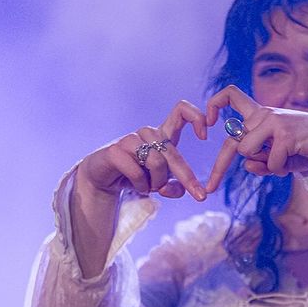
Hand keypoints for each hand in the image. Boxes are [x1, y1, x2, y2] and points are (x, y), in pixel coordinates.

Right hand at [75, 100, 208, 202]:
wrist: (103, 179)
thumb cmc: (136, 177)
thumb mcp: (161, 183)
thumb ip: (174, 186)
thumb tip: (179, 189)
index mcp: (162, 134)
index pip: (181, 111)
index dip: (196, 118)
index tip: (204, 135)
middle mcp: (147, 133)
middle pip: (172, 152)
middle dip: (186, 177)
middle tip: (200, 196)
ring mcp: (130, 140)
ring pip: (157, 163)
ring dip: (157, 183)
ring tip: (150, 187)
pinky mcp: (115, 151)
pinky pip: (137, 172)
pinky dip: (142, 185)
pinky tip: (137, 186)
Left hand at [205, 85, 307, 192]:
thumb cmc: (307, 149)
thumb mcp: (279, 158)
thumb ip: (261, 162)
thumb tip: (247, 165)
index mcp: (261, 114)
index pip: (230, 95)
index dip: (213, 105)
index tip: (207, 123)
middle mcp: (264, 113)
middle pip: (233, 142)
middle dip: (225, 166)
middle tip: (216, 185)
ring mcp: (274, 121)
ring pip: (246, 152)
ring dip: (264, 164)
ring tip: (284, 160)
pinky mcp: (284, 133)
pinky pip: (271, 163)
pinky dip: (281, 169)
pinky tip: (296, 157)